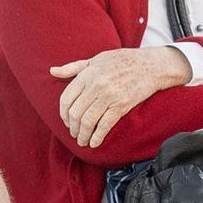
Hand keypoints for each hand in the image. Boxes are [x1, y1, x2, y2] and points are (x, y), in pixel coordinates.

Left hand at [49, 47, 191, 147]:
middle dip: (73, 128)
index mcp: (87, 74)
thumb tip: (52, 71)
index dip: (63, 114)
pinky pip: (105, 125)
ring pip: (88, 121)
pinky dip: (97, 136)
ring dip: (83, 135)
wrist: (150, 65)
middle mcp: (95, 85)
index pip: (66, 99)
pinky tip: (94, 143)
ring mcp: (109, 96)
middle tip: (74, 134)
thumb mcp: (95, 59)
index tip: (66, 121)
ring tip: (83, 141)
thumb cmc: (121, 61)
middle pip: (75, 113)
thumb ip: (73, 68)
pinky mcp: (122, 105)